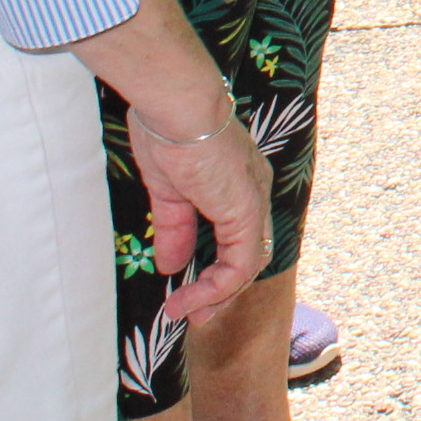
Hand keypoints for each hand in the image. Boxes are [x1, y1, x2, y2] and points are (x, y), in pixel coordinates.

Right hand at [127, 109, 272, 324]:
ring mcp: (252, 202)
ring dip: (216, 296)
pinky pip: (240, 264)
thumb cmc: (168, 132)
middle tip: (192, 314)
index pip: (236, 238)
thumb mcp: (169, 192)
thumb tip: (171, 265)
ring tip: (185, 311)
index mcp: (237, 184)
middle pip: (248, 256)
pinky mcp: (245, 210)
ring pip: (247, 265)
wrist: (176, 106)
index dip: (216, 270)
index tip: (187, 294)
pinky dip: (215, 287)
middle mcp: (252, 194)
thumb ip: (175, 229)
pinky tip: (190, 298)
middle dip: (220, 292)